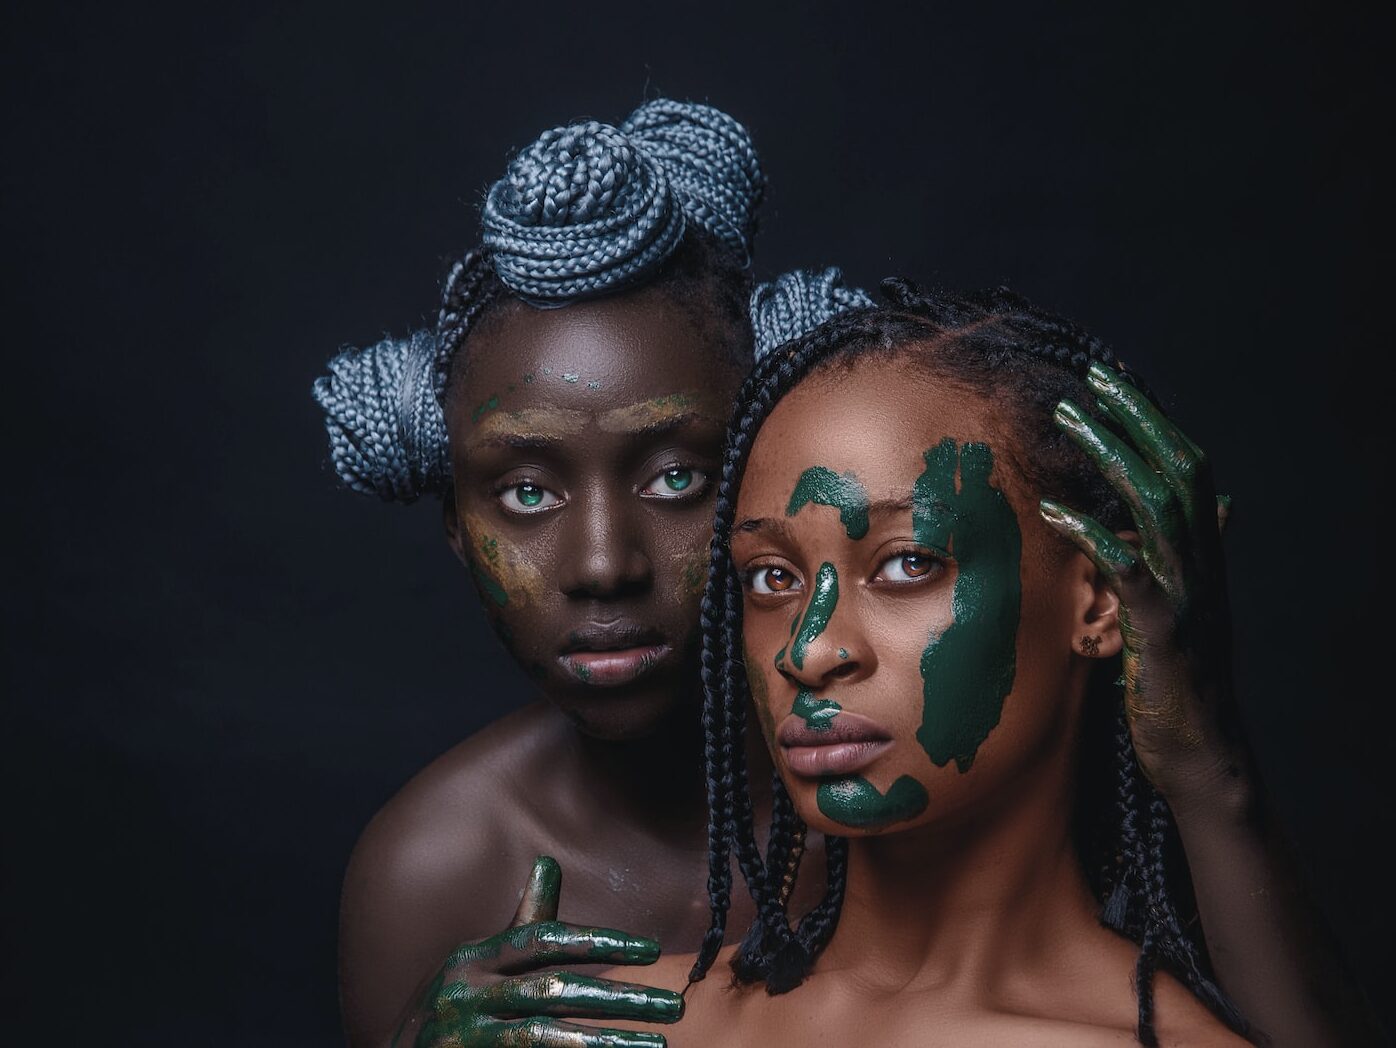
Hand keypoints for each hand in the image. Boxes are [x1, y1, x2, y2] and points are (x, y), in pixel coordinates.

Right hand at [392, 856, 682, 1047]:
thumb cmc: (455, 1006)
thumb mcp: (481, 962)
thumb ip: (523, 922)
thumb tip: (549, 863)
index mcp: (474, 959)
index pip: (543, 940)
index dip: (596, 941)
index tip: (651, 950)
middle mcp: (466, 994)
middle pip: (552, 992)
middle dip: (618, 999)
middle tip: (672, 1006)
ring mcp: (466, 1035)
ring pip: (545, 1036)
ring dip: (606, 1042)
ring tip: (656, 1045)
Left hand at [1039, 363, 1238, 795]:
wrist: (1200, 757)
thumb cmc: (1178, 685)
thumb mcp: (1183, 612)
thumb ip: (1185, 559)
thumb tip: (1210, 511)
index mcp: (1203, 557)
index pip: (1188, 468)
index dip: (1151, 422)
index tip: (1107, 385)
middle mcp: (1202, 565)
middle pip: (1179, 469)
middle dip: (1134, 419)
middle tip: (1086, 382)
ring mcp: (1185, 595)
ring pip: (1159, 505)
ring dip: (1113, 456)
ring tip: (1068, 423)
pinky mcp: (1161, 631)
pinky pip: (1131, 570)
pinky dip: (1095, 534)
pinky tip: (1056, 512)